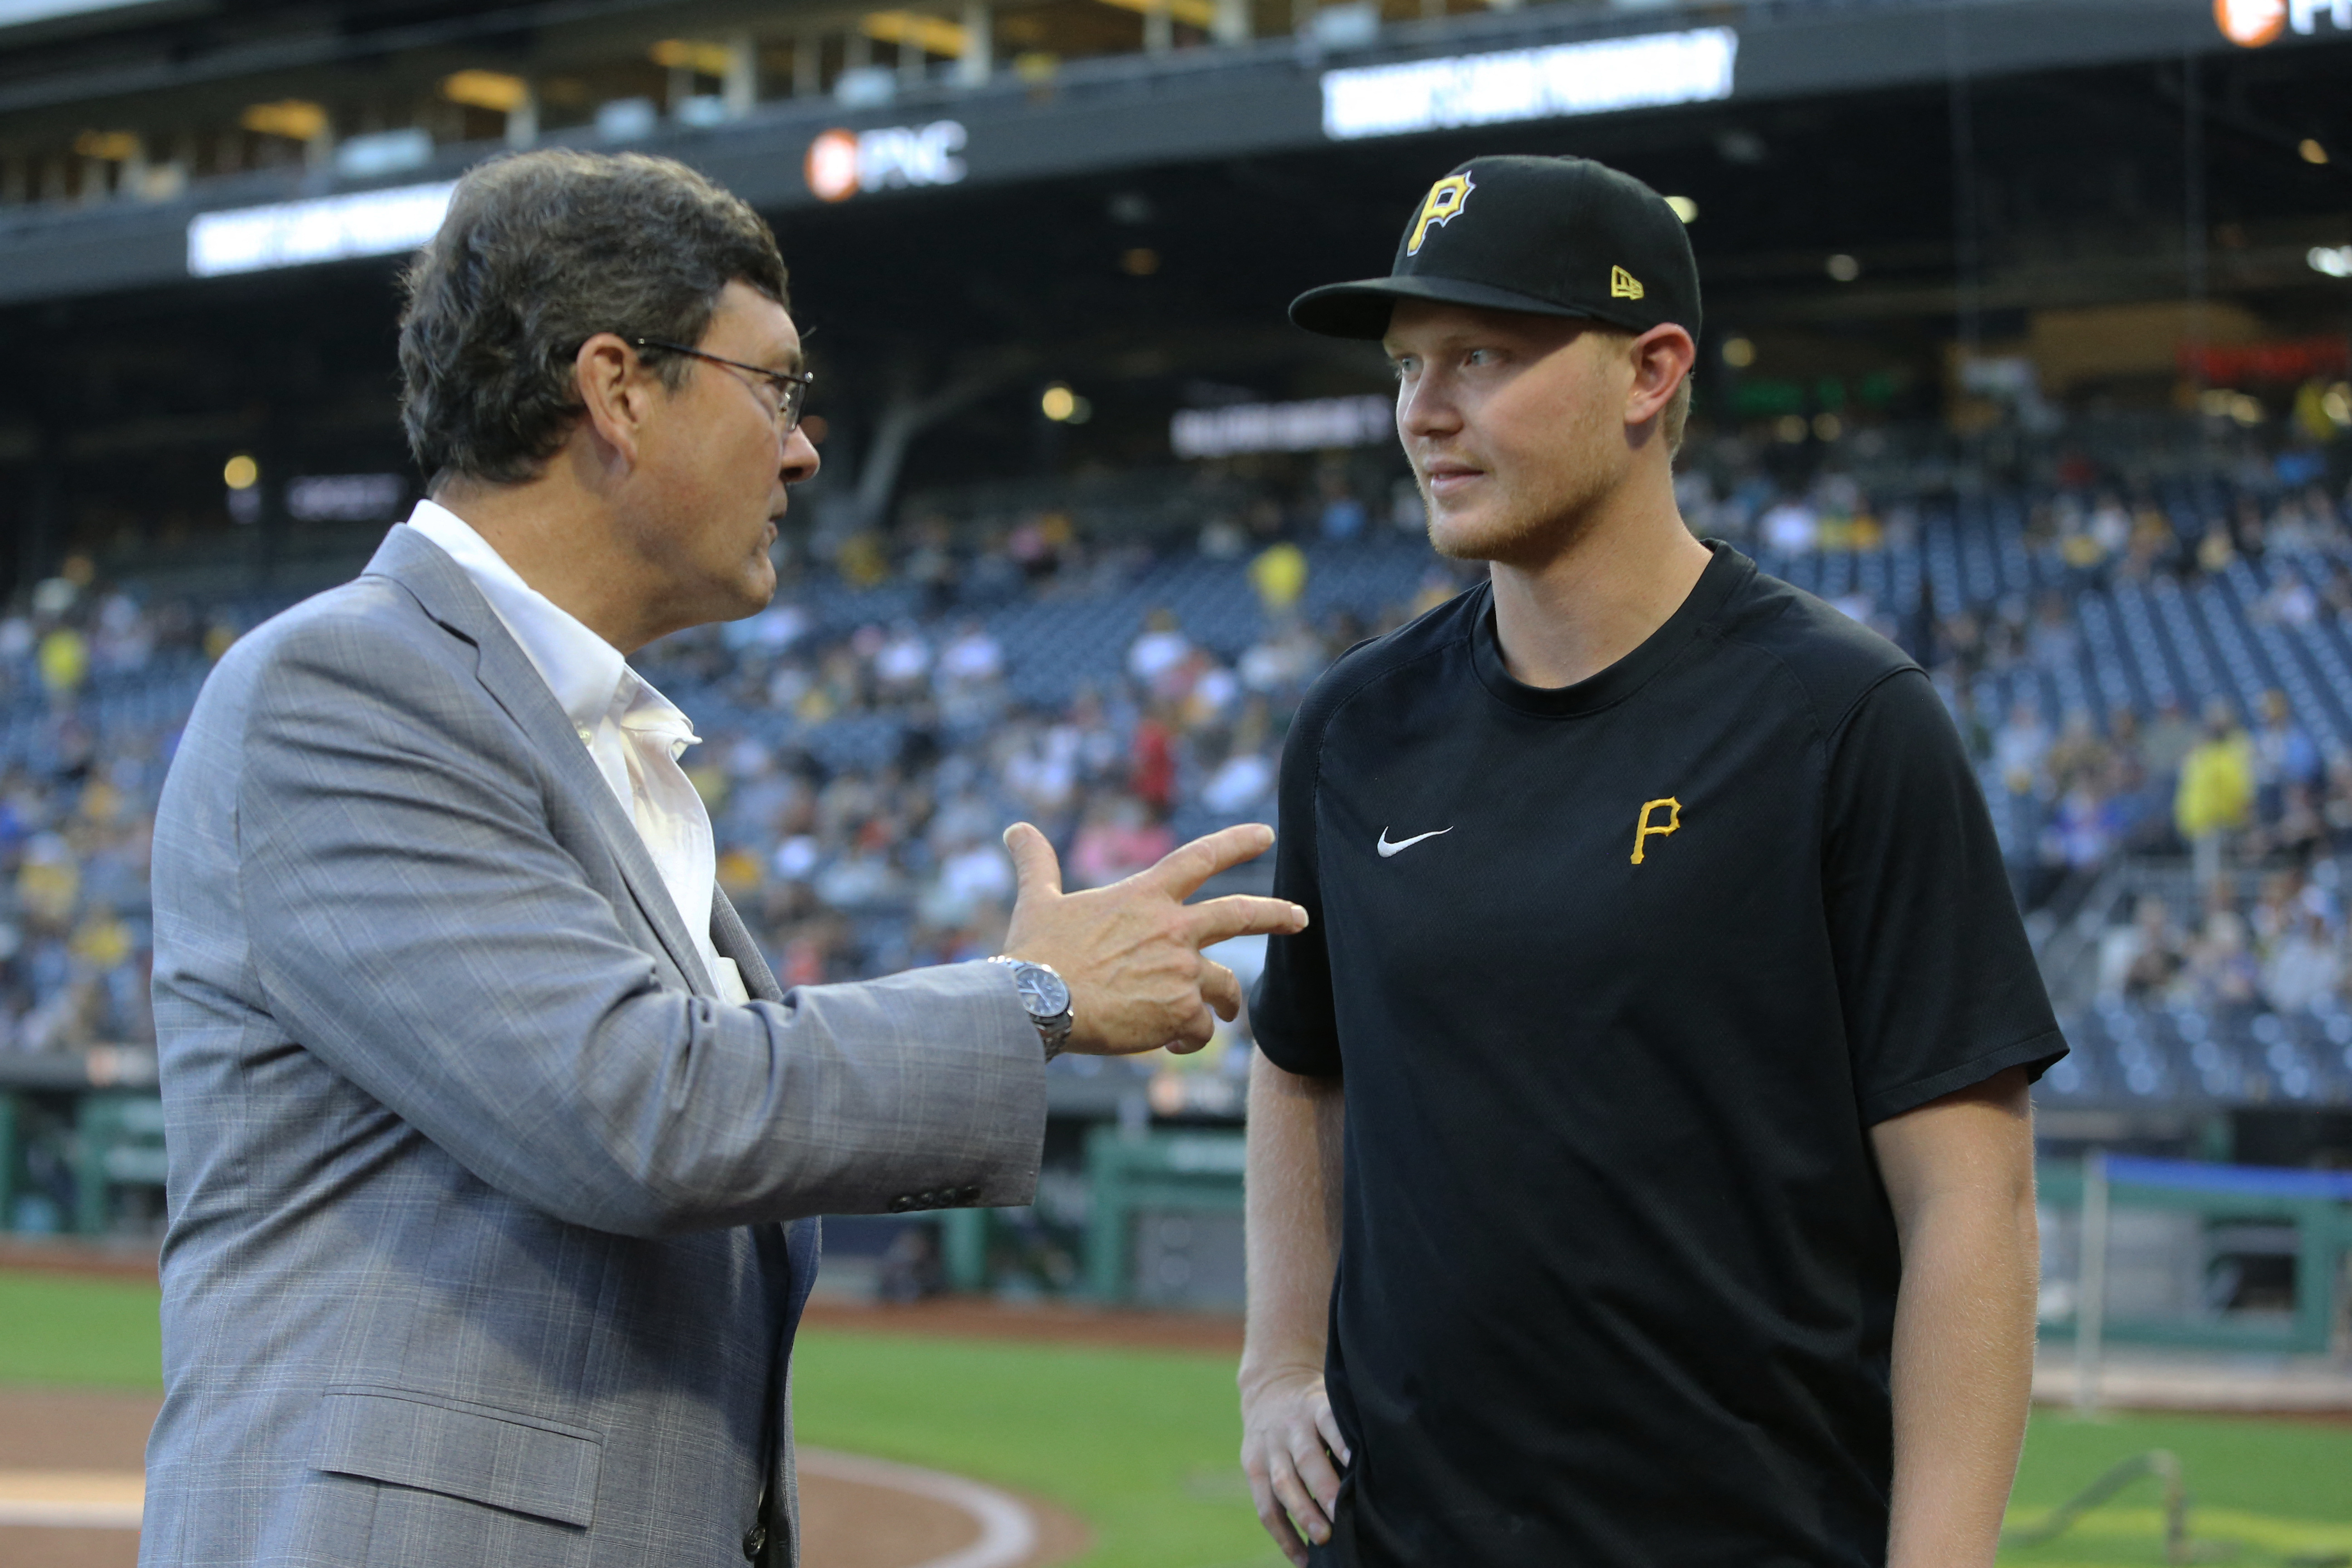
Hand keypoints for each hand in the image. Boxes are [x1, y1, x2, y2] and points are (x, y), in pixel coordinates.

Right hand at [999, 820, 1305, 1054]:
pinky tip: (1170, 1045)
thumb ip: (1036, 863)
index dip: (1235, 843)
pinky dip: (1190, 1037)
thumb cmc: (1035, 952)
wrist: (1036, 1002)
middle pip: (1242, 914)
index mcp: (1144, 896)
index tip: (1266, 834)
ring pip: (1225, 985)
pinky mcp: (1181, 1011)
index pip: (1200, 858)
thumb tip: (1014, 829)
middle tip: (1301, 918)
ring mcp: (1182, 970)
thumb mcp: (1038, 900)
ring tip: (1226, 1015)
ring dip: (1229, 1001)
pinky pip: (1201, 1028)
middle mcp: (1173, 928)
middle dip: (1277, 914)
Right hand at [1240, 1367, 1348, 1564]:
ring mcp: (1269, 1447)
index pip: (1329, 1422)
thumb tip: (1384, 1471)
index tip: (1357, 1462)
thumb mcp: (1331, 1402)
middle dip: (1324, 1489)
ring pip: (1282, 1483)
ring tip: (1323, 1538)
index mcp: (1315, 1407)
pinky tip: (1301, 1556)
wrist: (1270, 1386)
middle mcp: (1291, 1427)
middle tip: (1341, 1515)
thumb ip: (1348, 1430)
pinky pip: (1265, 1506)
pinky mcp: (1253, 1467)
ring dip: (1302, 1512)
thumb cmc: (1316, 1408)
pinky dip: (1282, 1533)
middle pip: (1306, 1458)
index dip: (1343, 1442)